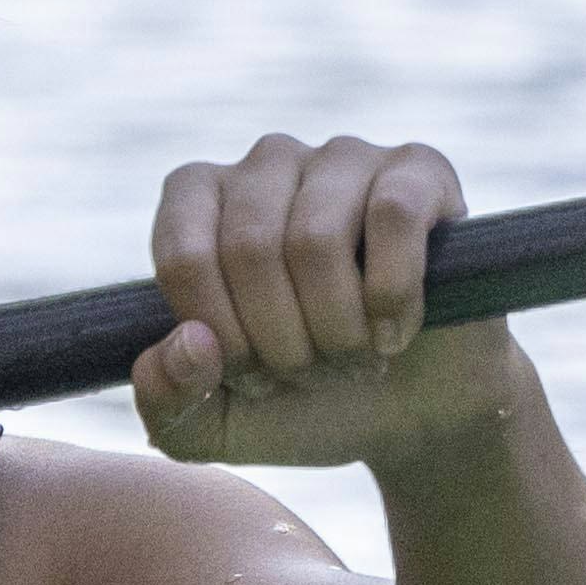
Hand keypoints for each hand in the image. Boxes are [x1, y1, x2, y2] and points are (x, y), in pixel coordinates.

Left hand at [137, 134, 528, 473]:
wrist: (413, 413)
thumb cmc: (305, 401)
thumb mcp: (215, 425)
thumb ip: (166, 401)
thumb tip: (190, 344)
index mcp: (198, 201)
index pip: (183, 257)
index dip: (222, 336)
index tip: (254, 374)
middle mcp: (267, 163)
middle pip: (250, 250)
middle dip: (282, 342)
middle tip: (312, 372)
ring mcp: (343, 158)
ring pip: (317, 238)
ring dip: (338, 329)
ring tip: (352, 355)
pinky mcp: (418, 171)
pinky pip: (393, 217)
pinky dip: (393, 297)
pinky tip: (396, 329)